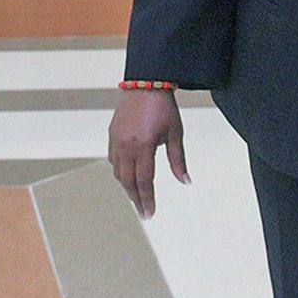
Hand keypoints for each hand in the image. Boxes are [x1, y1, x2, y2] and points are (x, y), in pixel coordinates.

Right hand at [108, 87, 188, 218]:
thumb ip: (178, 160)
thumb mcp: (175, 133)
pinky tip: (128, 174)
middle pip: (128, 181)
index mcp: (143, 145)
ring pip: (118, 171)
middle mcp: (126, 145)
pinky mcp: (112, 133)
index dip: (147, 199)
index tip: (150, 213)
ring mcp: (116, 139)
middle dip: (136, 199)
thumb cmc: (163, 107)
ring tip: (137, 196)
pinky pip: (112, 158)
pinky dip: (120, 170)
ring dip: (127, 185)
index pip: (144, 181)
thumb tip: (185, 181)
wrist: (145, 83)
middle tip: (143, 213)